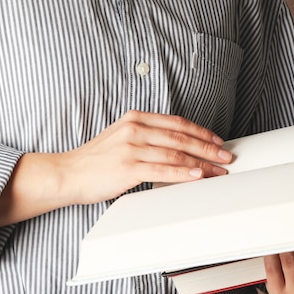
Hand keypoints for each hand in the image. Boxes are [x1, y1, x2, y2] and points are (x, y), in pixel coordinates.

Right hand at [62, 110, 232, 203]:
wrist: (68, 173)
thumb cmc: (95, 160)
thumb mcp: (120, 137)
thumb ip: (146, 136)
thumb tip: (176, 145)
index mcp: (136, 118)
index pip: (177, 123)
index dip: (201, 131)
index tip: (216, 140)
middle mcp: (135, 129)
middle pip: (181, 137)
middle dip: (208, 147)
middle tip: (225, 156)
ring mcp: (132, 148)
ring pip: (176, 154)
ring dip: (202, 163)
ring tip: (218, 169)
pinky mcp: (129, 168)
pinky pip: (164, 170)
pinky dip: (184, 173)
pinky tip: (198, 175)